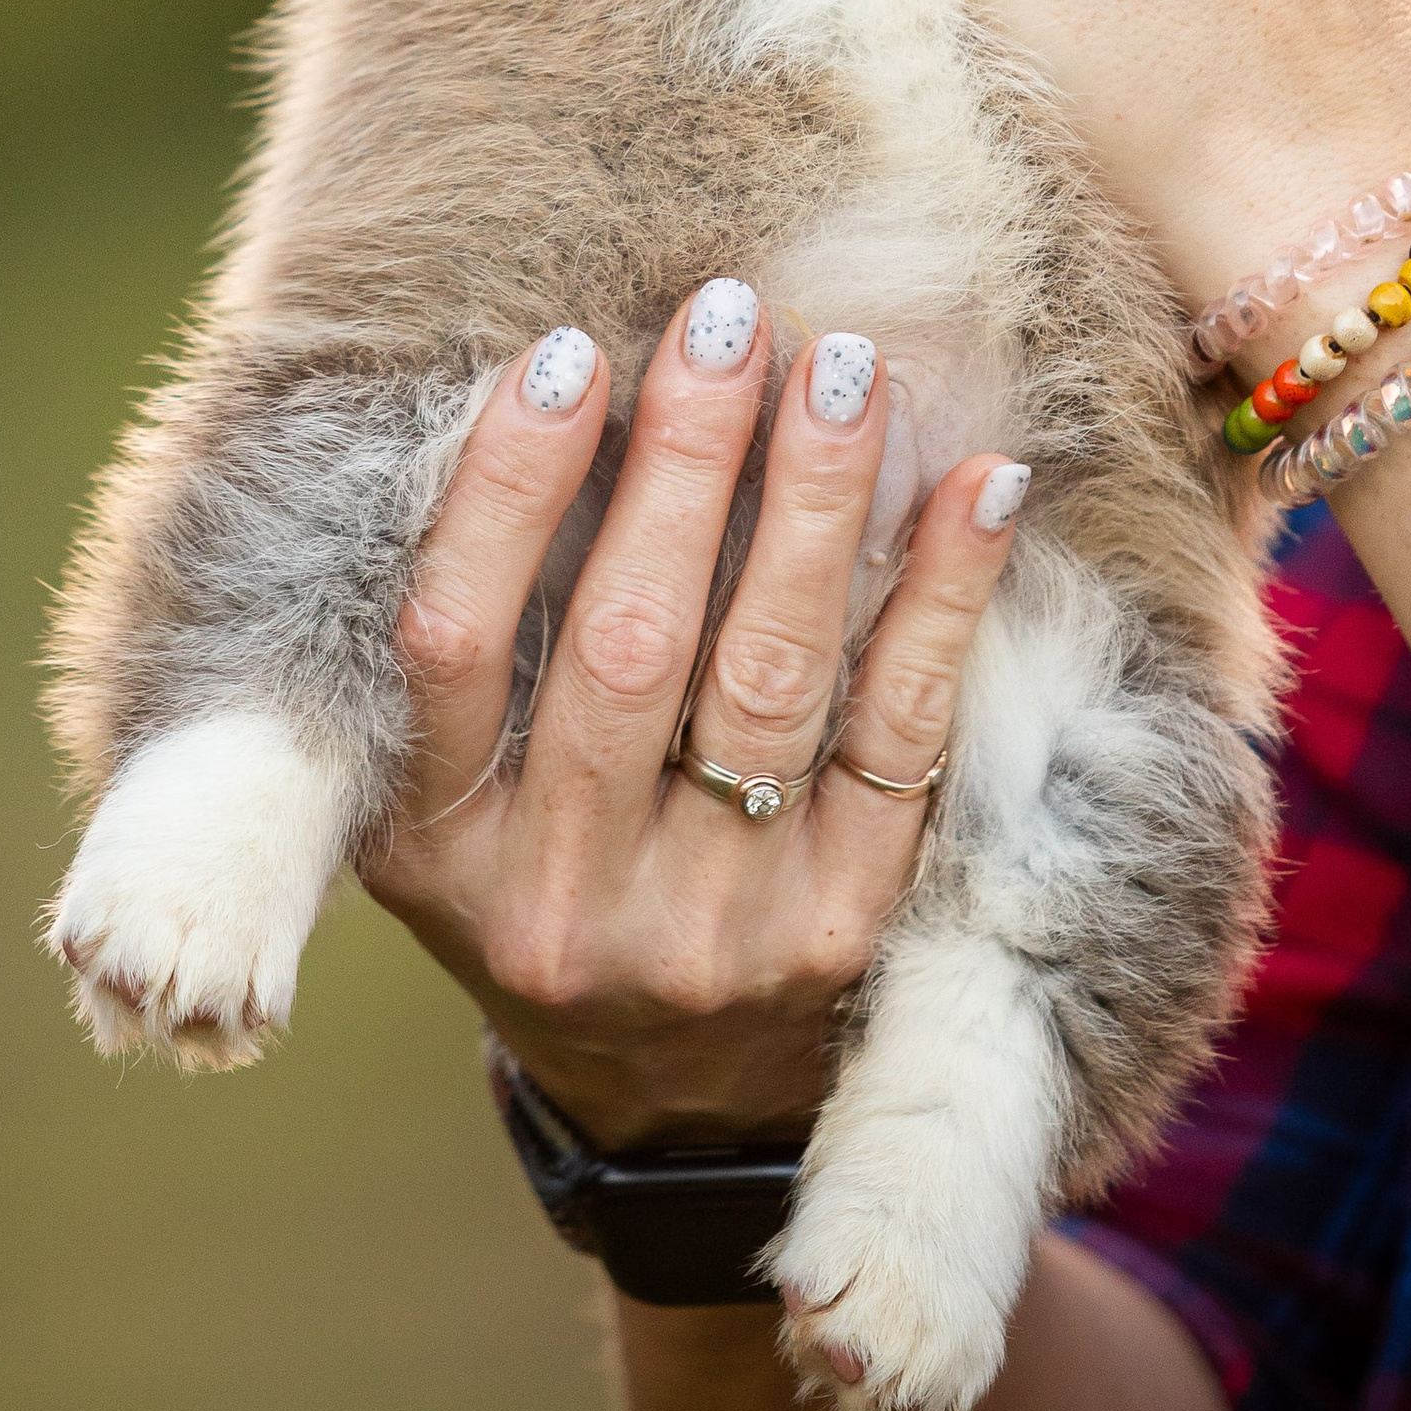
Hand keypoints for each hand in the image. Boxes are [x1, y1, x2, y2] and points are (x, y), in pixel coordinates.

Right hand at [363, 284, 1024, 1157]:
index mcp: (433, 846)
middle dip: (684, 464)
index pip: (452, 643)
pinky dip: (944, 603)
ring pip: (770, 680)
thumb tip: (549, 385)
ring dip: (816, 506)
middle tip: (729, 315)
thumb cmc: (544, 865)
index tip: (565, 353)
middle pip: (626, 646)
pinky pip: (900, 741)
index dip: (505, 492)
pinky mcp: (840, 934)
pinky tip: (978, 485)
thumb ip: (476, 631)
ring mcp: (710, 929)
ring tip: (842, 367)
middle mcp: (560, 901)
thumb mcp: (449, 789)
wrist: (664, 1094)